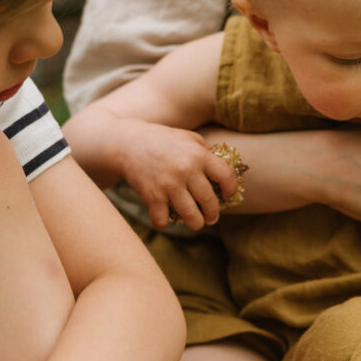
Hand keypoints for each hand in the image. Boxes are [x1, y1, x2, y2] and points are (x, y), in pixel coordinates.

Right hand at [115, 122, 239, 229]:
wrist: (129, 143)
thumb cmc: (163, 140)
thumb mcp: (189, 138)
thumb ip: (206, 151)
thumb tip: (222, 169)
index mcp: (199, 155)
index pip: (226, 176)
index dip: (231, 189)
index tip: (227, 195)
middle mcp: (186, 170)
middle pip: (209, 201)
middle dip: (213, 213)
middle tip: (212, 217)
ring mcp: (169, 185)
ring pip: (191, 216)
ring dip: (196, 223)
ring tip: (196, 223)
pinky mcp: (152, 197)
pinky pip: (163, 220)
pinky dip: (164, 223)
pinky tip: (165, 218)